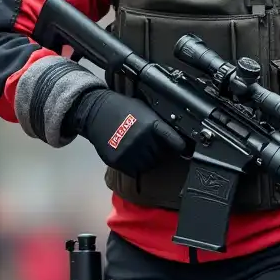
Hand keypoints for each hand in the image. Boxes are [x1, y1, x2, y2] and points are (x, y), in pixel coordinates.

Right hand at [71, 88, 185, 175]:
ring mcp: (130, 152)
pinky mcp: (119, 161)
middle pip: (161, 156)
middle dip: (157, 151)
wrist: (95, 112)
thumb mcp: (144, 109)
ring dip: (147, 160)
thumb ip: (157, 123)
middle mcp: (142, 139)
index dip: (179, 146)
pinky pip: (134, 170)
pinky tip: (129, 154)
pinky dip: (134, 165)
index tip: (184, 150)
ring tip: (137, 148)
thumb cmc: (121, 108)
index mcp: (151, 124)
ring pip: (149, 165)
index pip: (173, 140)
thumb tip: (174, 135)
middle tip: (148, 144)